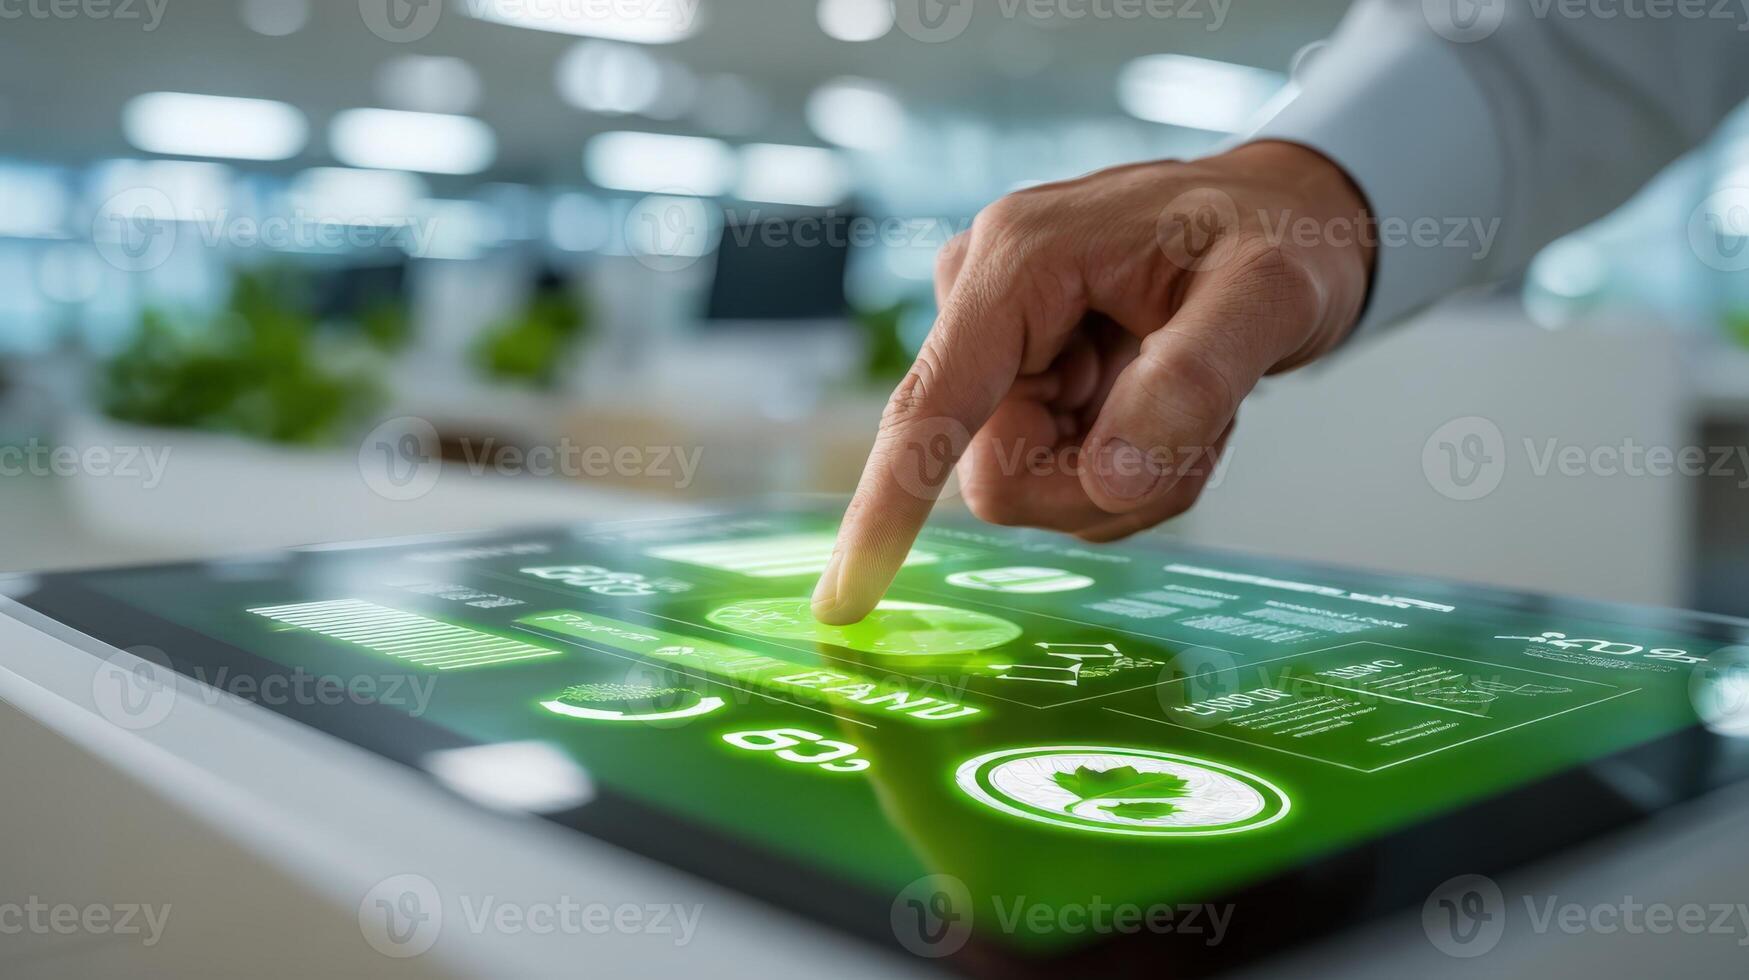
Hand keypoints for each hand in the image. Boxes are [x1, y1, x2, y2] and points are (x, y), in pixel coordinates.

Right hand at [812, 140, 1374, 624]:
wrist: (1286, 217)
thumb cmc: (1281, 235)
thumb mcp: (1271, 293)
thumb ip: (1194, 383)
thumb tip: (1108, 484)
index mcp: (1021, 259)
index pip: (934, 405)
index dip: (885, 507)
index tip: (844, 600)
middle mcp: (986, 299)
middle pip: (998, 476)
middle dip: (1100, 483)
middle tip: (1200, 425)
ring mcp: (1000, 346)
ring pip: (1029, 489)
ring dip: (1129, 476)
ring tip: (1193, 397)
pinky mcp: (1020, 382)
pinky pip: (1054, 480)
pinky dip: (1128, 467)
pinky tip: (1164, 402)